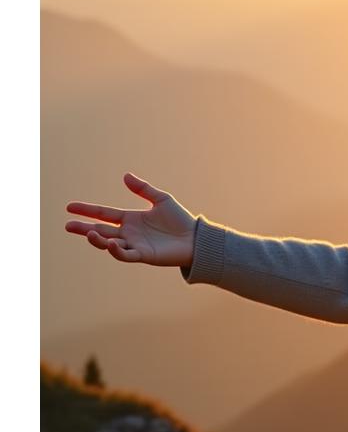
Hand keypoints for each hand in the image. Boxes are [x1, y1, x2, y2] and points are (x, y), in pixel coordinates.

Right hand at [65, 173, 198, 266]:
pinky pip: (125, 254)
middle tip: (68, 225)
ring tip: (89, 232)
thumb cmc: (180, 219)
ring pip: (109, 244)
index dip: (87, 210)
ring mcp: (134, 245)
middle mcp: (129, 233)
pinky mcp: (143, 255)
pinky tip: (111, 243)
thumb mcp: (161, 199)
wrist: (195, 237)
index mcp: (130, 219)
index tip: (69, 207)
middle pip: (101, 230)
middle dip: (83, 228)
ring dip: (98, 240)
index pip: (104, 214)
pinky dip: (116, 250)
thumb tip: (125, 175)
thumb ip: (143, 189)